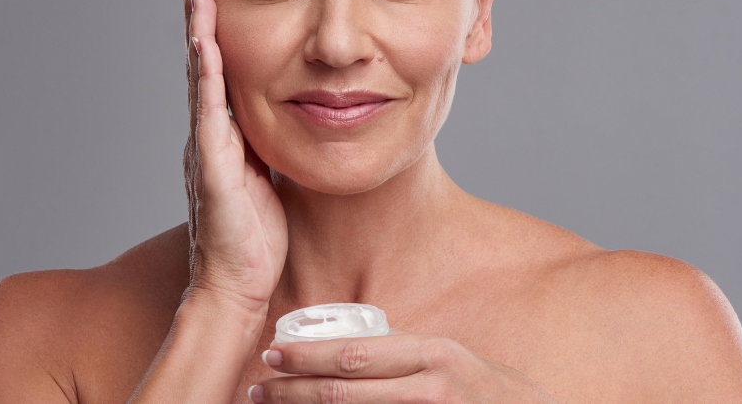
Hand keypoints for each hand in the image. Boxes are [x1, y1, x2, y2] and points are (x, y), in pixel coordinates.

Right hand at [177, 0, 287, 312]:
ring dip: (197, 26)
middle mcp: (208, 130)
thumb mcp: (268, 176)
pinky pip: (209, 109)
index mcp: (224, 131)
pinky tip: (206, 41)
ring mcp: (207, 144)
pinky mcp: (214, 163)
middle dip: (195, 10)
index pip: (218, 67)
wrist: (236, 285)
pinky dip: (206, 73)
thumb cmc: (254, 237)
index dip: (212, 25)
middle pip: (202, 58)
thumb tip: (293, 117)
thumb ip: (269, 145)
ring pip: (201, 73)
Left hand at [248, 334, 560, 402]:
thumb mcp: (450, 359)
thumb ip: (403, 354)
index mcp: (432, 355)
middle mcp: (432, 390)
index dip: (306, 356)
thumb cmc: (486, 393)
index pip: (355, 354)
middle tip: (256, 390)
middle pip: (343, 394)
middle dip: (291, 392)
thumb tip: (340, 347)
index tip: (271, 355)